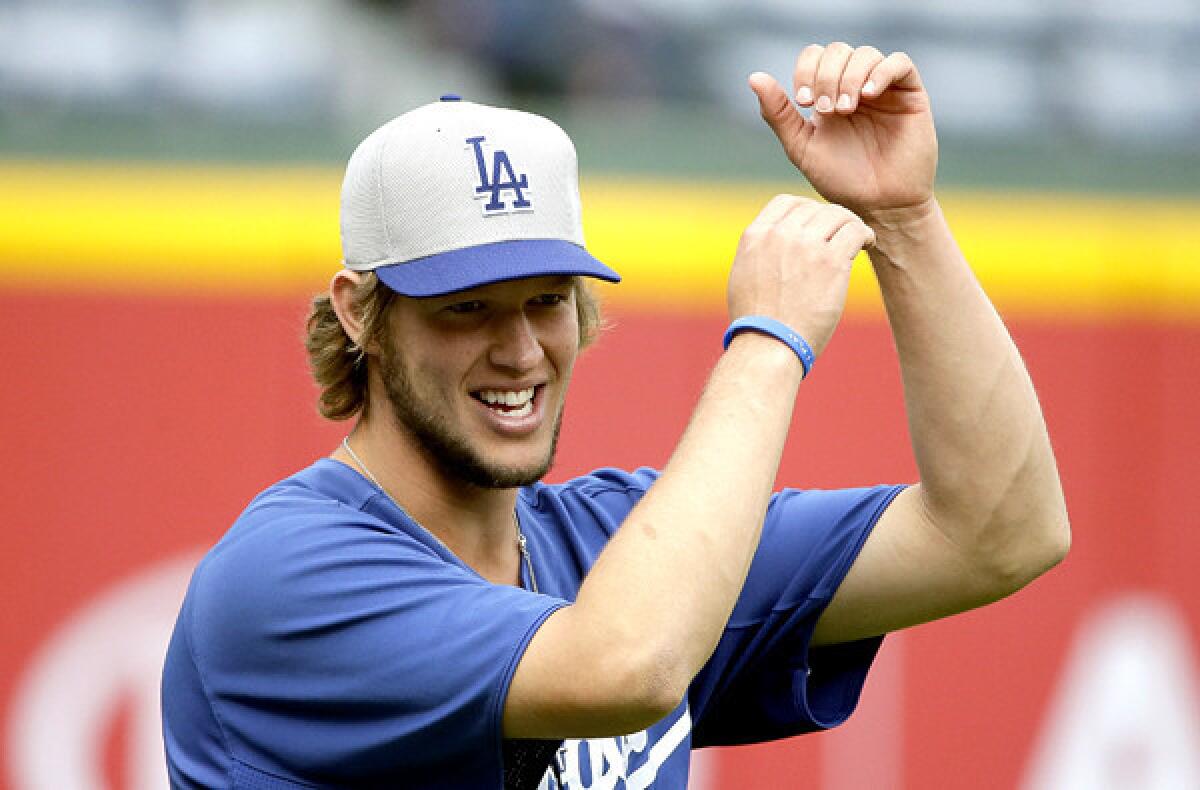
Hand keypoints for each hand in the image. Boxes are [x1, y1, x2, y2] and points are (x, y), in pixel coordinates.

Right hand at [728, 195, 874, 357]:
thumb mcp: (744, 274)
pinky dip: (864, 234)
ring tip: (857, 238)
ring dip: (850, 224)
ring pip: (837, 215)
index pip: (786, 202)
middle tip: (840, 233)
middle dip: (830, 218)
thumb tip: (777, 241)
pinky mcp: (831, 262)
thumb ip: (761, 250)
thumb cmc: (757, 320)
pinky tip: (867, 244)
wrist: (768, 344)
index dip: (805, 209)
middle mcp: (780, 235)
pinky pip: (855, 232)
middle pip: (815, 207)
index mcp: (756, 235)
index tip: (815, 224)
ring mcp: (806, 246)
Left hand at [749, 43, 937, 217]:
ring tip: (846, 108)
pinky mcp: (910, 93)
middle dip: (826, 76)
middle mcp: (855, 85)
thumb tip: (754, 77)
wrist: (880, 204)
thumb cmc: (841, 180)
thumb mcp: (801, 146)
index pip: (814, 56)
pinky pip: (899, 62)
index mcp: (827, 93)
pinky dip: (881, 72)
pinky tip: (868, 95)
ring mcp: (883, 88)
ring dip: (849, 77)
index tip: (804, 103)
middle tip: (826, 110)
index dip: (806, 70)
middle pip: (837, 51)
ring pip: (865, 54)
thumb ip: (779, 114)